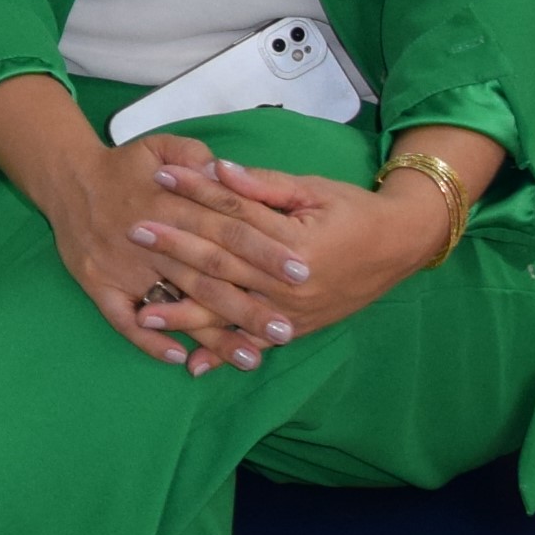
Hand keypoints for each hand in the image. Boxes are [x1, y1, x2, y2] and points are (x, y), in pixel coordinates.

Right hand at [20, 130, 289, 372]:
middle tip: (287, 329)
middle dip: (249, 306)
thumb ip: (195, 155)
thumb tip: (227, 172)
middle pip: (208, 277)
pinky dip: (149, 340)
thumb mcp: (160, 146)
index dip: (264, 252)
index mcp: (170, 204)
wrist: (65, 178)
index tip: (301, 272)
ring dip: (212, 335)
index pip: (227, 231)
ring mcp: (123, 268)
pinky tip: (180, 357)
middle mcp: (150, 241)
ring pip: (175, 307)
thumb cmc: (122, 166)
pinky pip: (123, 320)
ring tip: (251, 359)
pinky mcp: (99, 285)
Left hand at [136, 155, 450, 341]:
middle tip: (133, 232)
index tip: (157, 178)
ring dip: (185, 314)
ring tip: (143, 314)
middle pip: (223, 263)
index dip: (195, 194)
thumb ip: (262, 184)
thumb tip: (216, 169)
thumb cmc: (353, 210)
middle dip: (175, 249)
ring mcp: (293, 312)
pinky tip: (191, 364)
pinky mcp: (297, 329)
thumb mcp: (312, 188)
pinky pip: (253, 343)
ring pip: (230, 311)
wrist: (401, 246)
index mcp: (295, 243)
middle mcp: (291, 284)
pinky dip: (223, 355)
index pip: (233, 215)